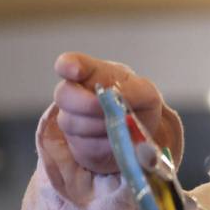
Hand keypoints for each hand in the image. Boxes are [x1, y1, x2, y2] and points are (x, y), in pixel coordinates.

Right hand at [53, 52, 175, 174]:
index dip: (67, 66)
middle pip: (64, 95)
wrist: (140, 131)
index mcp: (90, 73)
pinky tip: (116, 140)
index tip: (73, 70)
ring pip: (72, 123)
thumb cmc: (138, 102)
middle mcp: (74, 94)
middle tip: (106, 109)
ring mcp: (71, 119)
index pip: (69, 63)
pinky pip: (84, 146)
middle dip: (86, 103)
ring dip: (99, 126)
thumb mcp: (145, 92)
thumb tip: (116, 95)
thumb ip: (132, 90)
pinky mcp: (76, 145)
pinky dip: (104, 145)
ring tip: (120, 125)